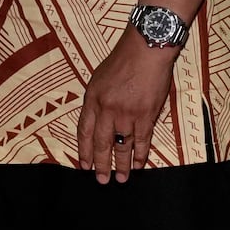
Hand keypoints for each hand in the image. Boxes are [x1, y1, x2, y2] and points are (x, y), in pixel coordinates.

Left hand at [76, 28, 176, 183]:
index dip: (83, 150)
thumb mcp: (98, 77)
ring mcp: (127, 113)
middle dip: (100, 164)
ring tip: (120, 179)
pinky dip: (140, 154)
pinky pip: (142, 140)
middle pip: (101, 143)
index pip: (83, 131)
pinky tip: (138, 164)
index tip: (83, 165)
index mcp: (92, 98)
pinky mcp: (146, 115)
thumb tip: (96, 120)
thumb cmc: (122, 60)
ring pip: (122, 146)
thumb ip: (96, 100)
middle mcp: (107, 109)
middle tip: (101, 180)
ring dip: (121, 165)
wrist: (145, 50)